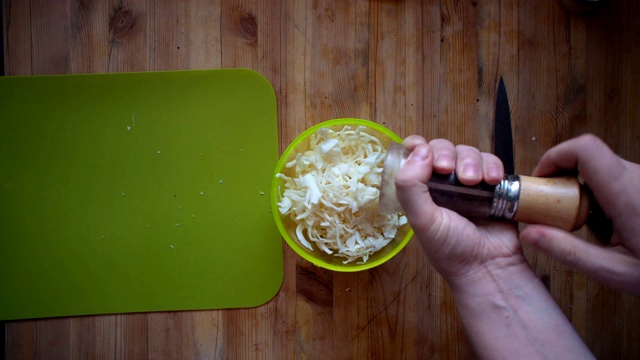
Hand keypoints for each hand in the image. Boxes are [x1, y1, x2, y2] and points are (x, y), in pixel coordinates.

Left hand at [394, 136, 521, 281]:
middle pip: (442, 148)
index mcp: (419, 189)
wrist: (488, 266)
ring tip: (474, 181)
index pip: (413, 155)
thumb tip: (418, 149)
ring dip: (471, 161)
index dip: (418, 146)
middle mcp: (442, 183)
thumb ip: (410, 186)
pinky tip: (492, 180)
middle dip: (447, 154)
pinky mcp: (492, 184)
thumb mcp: (421, 220)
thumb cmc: (450, 249)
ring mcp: (468, 182)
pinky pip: (491, 162)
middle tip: (450, 170)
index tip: (425, 151)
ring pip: (467, 152)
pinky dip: (492, 165)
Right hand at [519, 134, 639, 295]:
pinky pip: (616, 180)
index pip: (584, 148)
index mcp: (626, 192)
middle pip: (588, 158)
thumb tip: (530, 234)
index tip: (541, 179)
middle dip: (564, 179)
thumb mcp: (614, 271)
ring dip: (584, 191)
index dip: (555, 156)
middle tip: (555, 210)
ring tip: (587, 227)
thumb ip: (568, 251)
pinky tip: (610, 227)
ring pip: (601, 169)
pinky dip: (602, 197)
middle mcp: (638, 177)